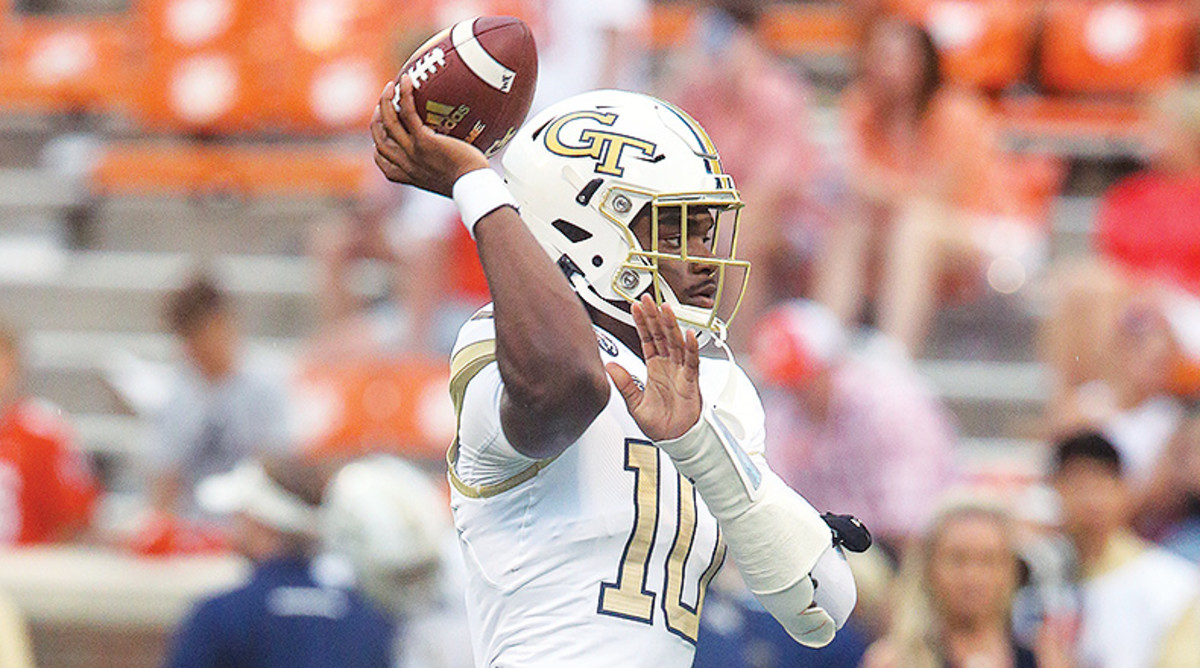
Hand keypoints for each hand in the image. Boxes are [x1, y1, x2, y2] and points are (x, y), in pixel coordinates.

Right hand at [370, 75, 488, 196]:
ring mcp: (412, 152)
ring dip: (385, 101)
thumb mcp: (448, 177)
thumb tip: (453, 148)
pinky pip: (408, 113)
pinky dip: (405, 94)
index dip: (378, 144)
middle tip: (384, 103)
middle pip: (379, 138)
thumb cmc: (468, 182)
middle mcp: (405, 164)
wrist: (472, 185)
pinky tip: (406, 80)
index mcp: (408, 175)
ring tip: (391, 86)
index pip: (383, 159)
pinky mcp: (423, 141)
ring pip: (388, 122)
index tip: (383, 133)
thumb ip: (441, 164)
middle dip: (377, 118)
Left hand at [606, 296, 701, 440]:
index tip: (636, 307)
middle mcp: (668, 366)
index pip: (647, 339)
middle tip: (648, 298)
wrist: (676, 440)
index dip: (642, 323)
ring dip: (671, 325)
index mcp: (655, 368)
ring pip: (676, 343)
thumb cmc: (660, 424)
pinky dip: (691, 348)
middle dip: (654, 316)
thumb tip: (610, 366)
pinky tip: (687, 335)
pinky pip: (691, 361)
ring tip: (665, 308)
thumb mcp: (634, 402)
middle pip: (661, 335)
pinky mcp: (690, 381)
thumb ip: (623, 383)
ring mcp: (680, 371)